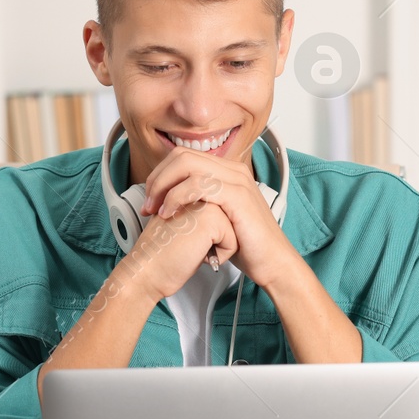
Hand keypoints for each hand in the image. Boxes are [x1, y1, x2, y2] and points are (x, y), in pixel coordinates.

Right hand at [119, 200, 236, 302]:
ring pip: (233, 231)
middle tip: (185, 243)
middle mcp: (198, 192)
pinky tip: (196, 254)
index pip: (221, 215)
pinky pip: (232, 242)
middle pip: (230, 221)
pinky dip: (219, 256)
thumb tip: (225, 216)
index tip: (182, 238)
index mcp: (191, 189)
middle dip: (214, 240)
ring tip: (190, 247)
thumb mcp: (182, 222)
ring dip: (216, 247)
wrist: (147, 271)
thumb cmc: (162, 253)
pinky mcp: (212, 219)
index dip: (207, 235)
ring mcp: (205, 202)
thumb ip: (199, 210)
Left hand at [140, 145, 294, 286]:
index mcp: (227, 171)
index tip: (149, 200)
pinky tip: (169, 214)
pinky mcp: (238, 195)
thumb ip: (199, 203)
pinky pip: (198, 185)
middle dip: (157, 179)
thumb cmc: (246, 244)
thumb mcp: (217, 217)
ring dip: (163, 187)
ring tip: (154, 210)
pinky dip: (177, 197)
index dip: (160, 175)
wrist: (271, 262)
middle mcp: (232, 170)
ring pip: (186, 165)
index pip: (183, 157)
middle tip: (147, 205)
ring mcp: (236, 180)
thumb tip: (171, 201)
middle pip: (182, 156)